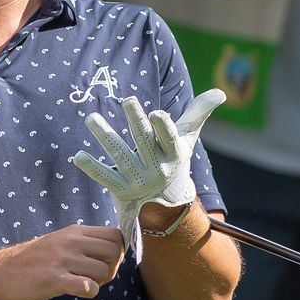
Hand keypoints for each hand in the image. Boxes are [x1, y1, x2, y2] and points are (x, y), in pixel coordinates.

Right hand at [0, 223, 124, 299]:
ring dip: (99, 282)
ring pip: (104, 271)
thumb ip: (83, 243)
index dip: (117, 250)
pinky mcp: (54, 280)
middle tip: (96, 276)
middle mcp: (70, 242)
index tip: (105, 261)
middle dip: (112, 267)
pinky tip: (77, 291)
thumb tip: (113, 253)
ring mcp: (62, 260)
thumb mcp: (59, 242)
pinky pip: (88, 286)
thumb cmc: (32, 260)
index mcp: (74, 231)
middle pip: (114, 251)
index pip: (114, 234)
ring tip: (82, 284)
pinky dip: (89, 292)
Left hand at [73, 89, 224, 253]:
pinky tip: (78, 155)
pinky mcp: (120, 190)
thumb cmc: (173, 161)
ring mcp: (138, 180)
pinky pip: (104, 177)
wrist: (165, 207)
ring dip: (105, 136)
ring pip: (120, 156)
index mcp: (174, 154)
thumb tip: (221, 93)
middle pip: (144, 142)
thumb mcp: (186, 140)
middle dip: (137, 121)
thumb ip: (198, 114)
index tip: (157, 113)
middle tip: (127, 100)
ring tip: (92, 118)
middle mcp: (157, 168)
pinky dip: (91, 167)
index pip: (170, 138)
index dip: (163, 127)